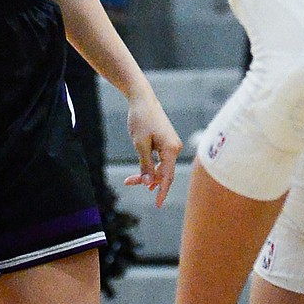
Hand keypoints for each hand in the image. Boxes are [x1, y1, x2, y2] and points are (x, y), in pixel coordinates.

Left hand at [123, 84, 180, 207]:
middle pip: (163, 172)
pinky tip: (141, 172)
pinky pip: (160, 159)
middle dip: (148, 180)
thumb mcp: (140, 144)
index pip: (168, 176)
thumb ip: (145, 165)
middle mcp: (175, 147)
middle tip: (128, 182)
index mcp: (171, 149)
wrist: (142, 98)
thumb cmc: (141, 119)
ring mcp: (171, 144)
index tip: (157, 205)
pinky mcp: (166, 142)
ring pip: (160, 166)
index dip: (162, 191)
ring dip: (147, 173)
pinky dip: (150, 165)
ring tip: (130, 179)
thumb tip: (149, 184)